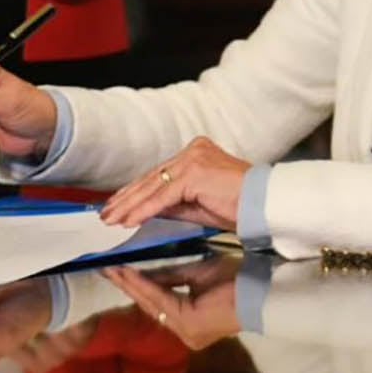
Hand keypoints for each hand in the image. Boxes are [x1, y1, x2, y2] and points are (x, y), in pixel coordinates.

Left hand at [99, 137, 248, 229]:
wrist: (264, 205)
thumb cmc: (240, 206)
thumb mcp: (198, 205)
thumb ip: (173, 204)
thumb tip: (146, 211)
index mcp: (196, 153)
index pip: (158, 174)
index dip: (136, 192)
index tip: (119, 204)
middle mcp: (192, 151)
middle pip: (151, 178)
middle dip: (126, 198)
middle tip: (106, 213)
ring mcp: (192, 159)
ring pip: (152, 186)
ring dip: (129, 205)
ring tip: (112, 219)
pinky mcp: (193, 173)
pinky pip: (162, 196)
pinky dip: (143, 210)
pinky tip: (129, 221)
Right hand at [101, 263, 240, 350]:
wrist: (259, 287)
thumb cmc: (235, 279)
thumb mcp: (197, 273)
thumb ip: (171, 275)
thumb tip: (142, 270)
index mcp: (189, 323)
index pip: (158, 303)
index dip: (137, 285)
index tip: (117, 268)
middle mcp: (184, 333)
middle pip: (150, 305)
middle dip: (128, 285)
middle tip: (107, 268)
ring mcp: (186, 332)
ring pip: (153, 304)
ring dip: (132, 286)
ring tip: (113, 269)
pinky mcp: (189, 325)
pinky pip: (162, 302)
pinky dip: (145, 287)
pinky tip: (130, 274)